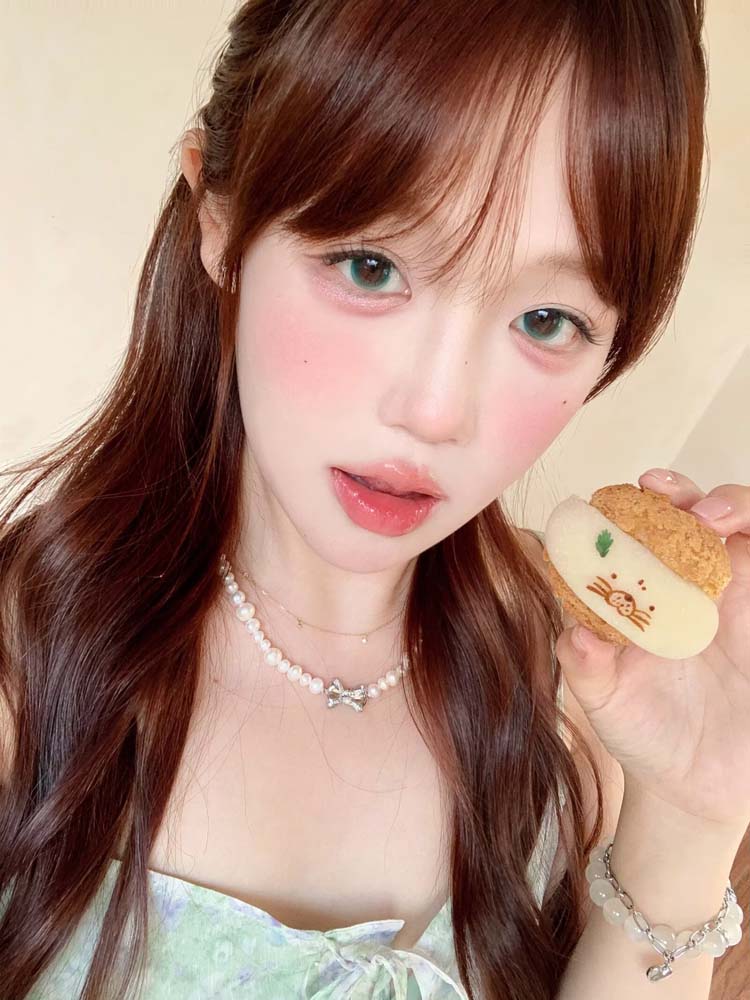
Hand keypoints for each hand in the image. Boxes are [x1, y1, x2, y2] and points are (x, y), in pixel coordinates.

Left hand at [555, 470, 749, 835]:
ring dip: (732, 507)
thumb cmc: (643, 731)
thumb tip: (572, 635)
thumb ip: (587, 667)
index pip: (638, 529)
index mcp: (643, 591)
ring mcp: (736, 598)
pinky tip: (746, 552)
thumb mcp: (606, 701)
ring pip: (743, 527)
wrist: (697, 786)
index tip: (619, 497)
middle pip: (694, 514)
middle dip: (685, 494)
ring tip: (715, 521)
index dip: (631, 505)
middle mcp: (689, 584)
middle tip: (673, 502)